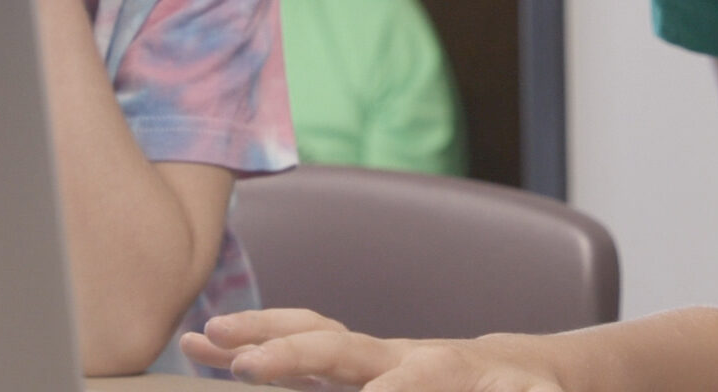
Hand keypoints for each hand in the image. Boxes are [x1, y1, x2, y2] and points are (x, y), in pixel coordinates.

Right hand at [184, 310, 563, 391]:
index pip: (404, 381)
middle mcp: (394, 354)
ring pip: (303, 336)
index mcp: (441, 368)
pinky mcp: (348, 369)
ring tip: (201, 340)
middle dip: (294, 355)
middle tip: (250, 365)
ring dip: (253, 337)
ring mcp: (366, 358)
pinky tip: (203, 349)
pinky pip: (293, 352)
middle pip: (336, 346)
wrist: (515, 371)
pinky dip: (246, 348)